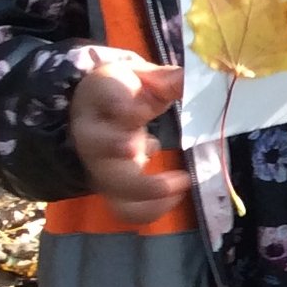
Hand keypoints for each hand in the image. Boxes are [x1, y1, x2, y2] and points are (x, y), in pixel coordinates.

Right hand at [69, 56, 190, 224]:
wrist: (97, 115)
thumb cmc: (123, 93)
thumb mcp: (143, 77)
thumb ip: (167, 79)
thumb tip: (192, 79)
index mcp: (100, 96)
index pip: (106, 95)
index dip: (121, 104)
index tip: (140, 110)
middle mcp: (94, 133)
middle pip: (98, 145)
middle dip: (120, 148)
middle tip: (154, 144)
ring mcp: (100, 164)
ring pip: (113, 185)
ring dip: (146, 190)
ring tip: (182, 181)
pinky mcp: (112, 187)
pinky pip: (126, 208)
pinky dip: (151, 209)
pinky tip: (176, 194)